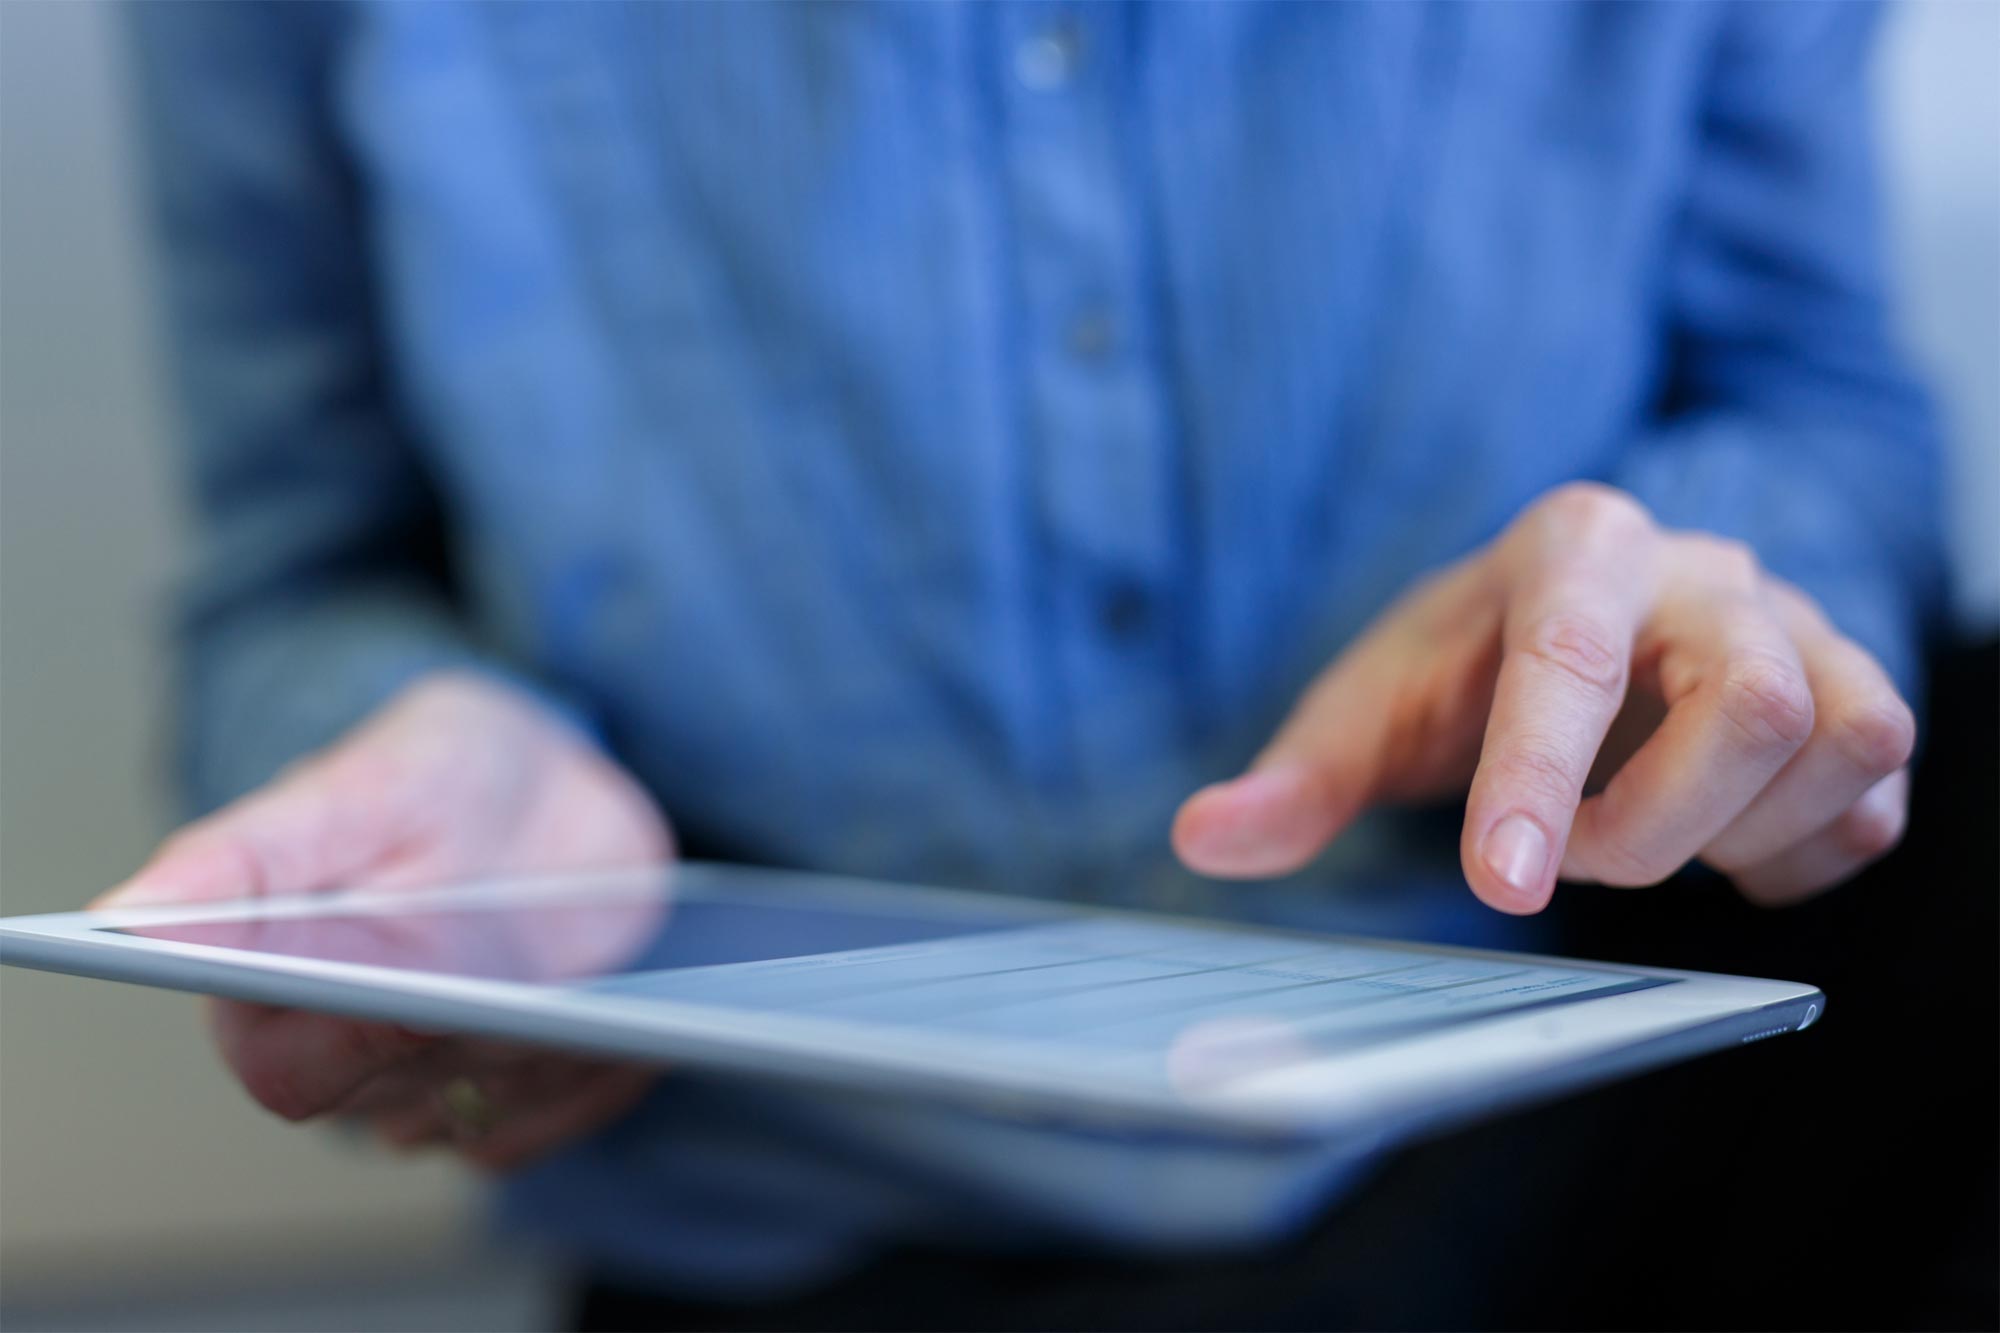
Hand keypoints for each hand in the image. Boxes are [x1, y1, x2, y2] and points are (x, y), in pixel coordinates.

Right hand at [96, 672, 674, 1168]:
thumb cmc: (438, 771)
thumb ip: (250, 854)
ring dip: (536, 1057)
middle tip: (525, 993)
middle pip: (397, 1099)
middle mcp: (355, 1050)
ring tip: (589, 996)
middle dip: (464, 1039)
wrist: (554, 782)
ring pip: (487, 1109)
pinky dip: (598, 1072)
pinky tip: (631, 1019)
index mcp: (280, 985)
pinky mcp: (530, 1084)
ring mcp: (444, 1075)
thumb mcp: (357, 783)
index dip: (339, 1047)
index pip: (283, 1067)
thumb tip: (122, 915)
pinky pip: (563, 1114)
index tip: (403, 1005)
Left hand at [1173, 484, 1915, 913]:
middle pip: (1747, 705)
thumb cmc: (1469, 666)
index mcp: (1573, 548)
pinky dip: (1798, 855)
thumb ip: (1297, 777)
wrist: (1582, 622)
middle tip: (1570, 849)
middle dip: (1649, 825)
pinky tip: (1716, 840)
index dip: (1538, 781)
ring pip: (1841, 741)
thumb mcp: (1374, 708)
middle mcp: (1703, 570)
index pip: (1570, 660)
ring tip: (1642, 825)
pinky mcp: (1855, 691)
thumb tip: (1202, 839)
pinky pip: (1877, 799)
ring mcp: (1798, 624)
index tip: (1497, 887)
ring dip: (1732, 835)